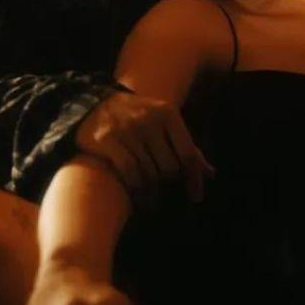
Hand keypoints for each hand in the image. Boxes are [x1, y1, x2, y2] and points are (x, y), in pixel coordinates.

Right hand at [74, 92, 212, 204]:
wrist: (93, 104)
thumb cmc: (137, 115)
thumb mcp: (165, 122)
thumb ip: (187, 146)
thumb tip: (210, 173)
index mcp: (169, 114)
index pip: (188, 153)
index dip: (195, 179)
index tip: (196, 197)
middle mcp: (150, 120)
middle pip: (170, 167)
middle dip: (169, 182)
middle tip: (166, 189)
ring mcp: (128, 130)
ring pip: (149, 173)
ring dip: (153, 191)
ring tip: (153, 200)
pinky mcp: (108, 141)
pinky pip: (129, 173)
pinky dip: (137, 190)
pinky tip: (140, 197)